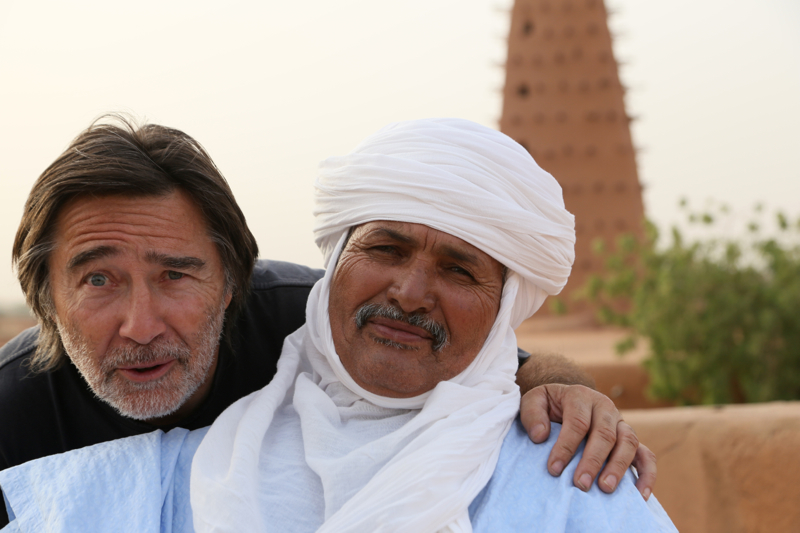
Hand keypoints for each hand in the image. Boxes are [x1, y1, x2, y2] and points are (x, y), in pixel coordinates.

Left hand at [519, 383, 655, 499]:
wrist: (563, 402)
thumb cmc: (547, 406)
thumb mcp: (534, 402)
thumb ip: (532, 414)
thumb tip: (540, 436)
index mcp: (580, 396)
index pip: (578, 422)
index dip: (566, 446)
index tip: (554, 469)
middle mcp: (605, 407)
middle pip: (604, 434)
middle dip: (592, 461)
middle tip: (579, 484)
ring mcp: (621, 423)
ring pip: (628, 443)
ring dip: (618, 467)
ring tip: (604, 489)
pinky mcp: (632, 440)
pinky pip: (646, 455)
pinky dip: (647, 474)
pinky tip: (640, 495)